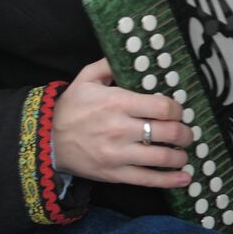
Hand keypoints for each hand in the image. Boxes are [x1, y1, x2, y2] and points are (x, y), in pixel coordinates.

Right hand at [51, 59, 191, 187]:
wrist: (47, 140)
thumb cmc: (70, 107)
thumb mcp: (86, 78)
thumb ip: (109, 64)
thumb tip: (130, 53)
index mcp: (118, 103)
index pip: (162, 107)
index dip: (178, 110)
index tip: (178, 112)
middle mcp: (121, 129)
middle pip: (168, 132)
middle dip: (185, 133)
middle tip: (186, 133)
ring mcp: (119, 154)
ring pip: (162, 158)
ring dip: (180, 156)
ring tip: (183, 153)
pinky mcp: (115, 174)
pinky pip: (148, 179)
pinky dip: (170, 180)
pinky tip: (184, 178)